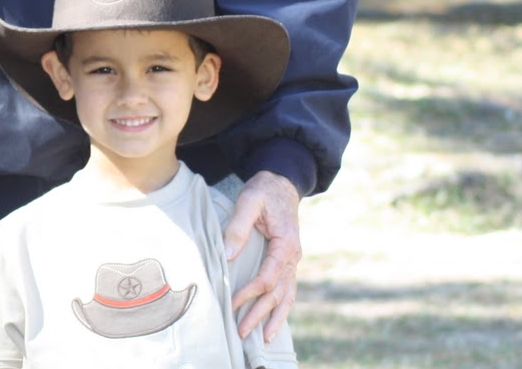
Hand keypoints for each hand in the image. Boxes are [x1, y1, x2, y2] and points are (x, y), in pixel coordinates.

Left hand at [224, 170, 300, 340]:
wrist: (282, 182)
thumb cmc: (264, 191)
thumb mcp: (249, 202)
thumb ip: (238, 228)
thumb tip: (228, 256)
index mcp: (286, 245)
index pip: (268, 277)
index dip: (250, 292)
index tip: (232, 302)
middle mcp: (293, 257)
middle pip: (278, 293)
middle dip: (260, 314)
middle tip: (242, 332)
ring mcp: (293, 261)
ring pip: (287, 296)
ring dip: (275, 318)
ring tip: (263, 338)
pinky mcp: (288, 262)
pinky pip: (288, 289)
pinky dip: (282, 307)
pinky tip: (273, 321)